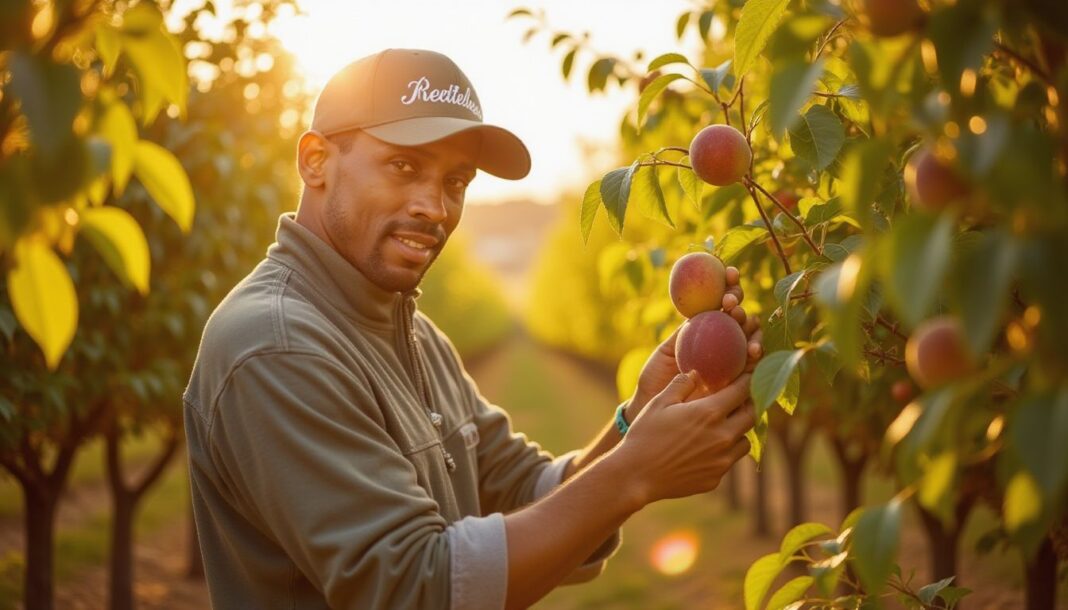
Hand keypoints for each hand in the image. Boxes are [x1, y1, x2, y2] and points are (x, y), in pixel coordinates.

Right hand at [615, 371, 755, 505]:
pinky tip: (705, 449)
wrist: (636, 476)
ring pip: (745, 441)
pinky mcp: (715, 478)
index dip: (748, 379)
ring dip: (738, 430)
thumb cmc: (644, 434)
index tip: (749, 373)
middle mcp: (722, 437)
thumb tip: (696, 373)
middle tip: (740, 399)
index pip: (742, 390)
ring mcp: (721, 461)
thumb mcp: (659, 402)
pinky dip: (723, 452)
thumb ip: (681, 384)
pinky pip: (728, 461)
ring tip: (723, 425)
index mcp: (709, 413)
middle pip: (752, 415)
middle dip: (749, 405)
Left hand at [626, 266, 762, 419]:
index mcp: (701, 328)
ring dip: (750, 324)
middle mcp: (719, 340)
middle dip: (738, 299)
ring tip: (741, 323)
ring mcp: (731, 358)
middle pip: (737, 312)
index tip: (728, 272)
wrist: (658, 411)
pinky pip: (754, 363)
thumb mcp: (665, 351)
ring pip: (749, 333)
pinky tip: (754, 351)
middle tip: (730, 303)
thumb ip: (682, 333)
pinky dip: (757, 353)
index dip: (726, 282)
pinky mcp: (740, 379)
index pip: (716, 299)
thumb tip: (700, 307)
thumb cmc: (656, 379)